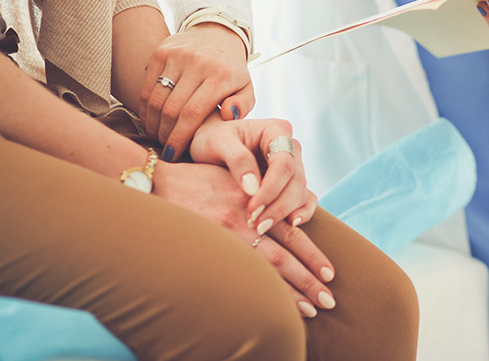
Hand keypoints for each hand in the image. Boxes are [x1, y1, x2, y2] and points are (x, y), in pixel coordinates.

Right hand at [140, 24, 253, 160]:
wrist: (217, 34)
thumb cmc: (231, 70)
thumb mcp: (246, 88)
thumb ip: (243, 105)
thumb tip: (228, 116)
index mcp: (221, 75)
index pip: (193, 113)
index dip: (179, 138)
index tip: (173, 154)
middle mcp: (198, 63)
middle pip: (171, 109)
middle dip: (165, 134)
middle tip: (165, 147)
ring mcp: (177, 55)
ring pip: (157, 99)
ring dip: (153, 123)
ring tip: (157, 135)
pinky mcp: (161, 51)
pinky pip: (148, 86)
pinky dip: (146, 107)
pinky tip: (150, 119)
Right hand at [153, 160, 334, 316]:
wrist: (158, 182)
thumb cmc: (196, 180)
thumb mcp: (234, 179)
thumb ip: (258, 196)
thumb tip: (285, 217)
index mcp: (255, 202)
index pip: (291, 232)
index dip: (312, 255)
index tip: (330, 273)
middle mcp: (245, 220)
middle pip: (285, 256)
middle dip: (309, 279)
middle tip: (329, 300)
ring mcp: (226, 236)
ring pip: (266, 269)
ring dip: (290, 291)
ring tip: (311, 310)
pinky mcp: (208, 246)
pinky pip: (239, 275)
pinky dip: (258, 290)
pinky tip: (270, 307)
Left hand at [190, 117, 316, 234]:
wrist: (208, 146)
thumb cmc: (211, 139)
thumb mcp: (217, 143)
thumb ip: (237, 160)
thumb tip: (253, 189)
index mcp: (275, 131)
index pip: (284, 163)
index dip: (271, 188)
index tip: (253, 208)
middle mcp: (289, 147)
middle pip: (296, 180)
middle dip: (278, 205)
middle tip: (256, 224)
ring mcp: (293, 165)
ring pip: (300, 192)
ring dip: (284, 213)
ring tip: (260, 228)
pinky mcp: (290, 182)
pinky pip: (305, 198)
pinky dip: (302, 212)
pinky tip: (290, 225)